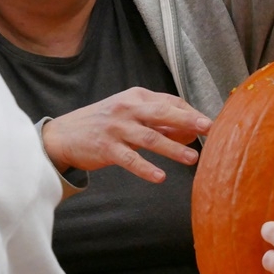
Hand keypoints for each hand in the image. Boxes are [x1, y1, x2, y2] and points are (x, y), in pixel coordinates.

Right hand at [40, 87, 211, 182]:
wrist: (64, 134)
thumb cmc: (104, 123)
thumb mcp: (129, 113)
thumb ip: (156, 120)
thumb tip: (189, 131)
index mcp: (136, 97)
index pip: (169, 102)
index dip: (190, 113)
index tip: (208, 124)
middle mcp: (127, 109)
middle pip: (163, 113)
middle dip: (188, 120)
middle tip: (208, 128)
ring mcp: (116, 128)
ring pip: (151, 138)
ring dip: (173, 148)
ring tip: (192, 158)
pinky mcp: (107, 148)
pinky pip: (130, 159)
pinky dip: (146, 168)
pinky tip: (160, 176)